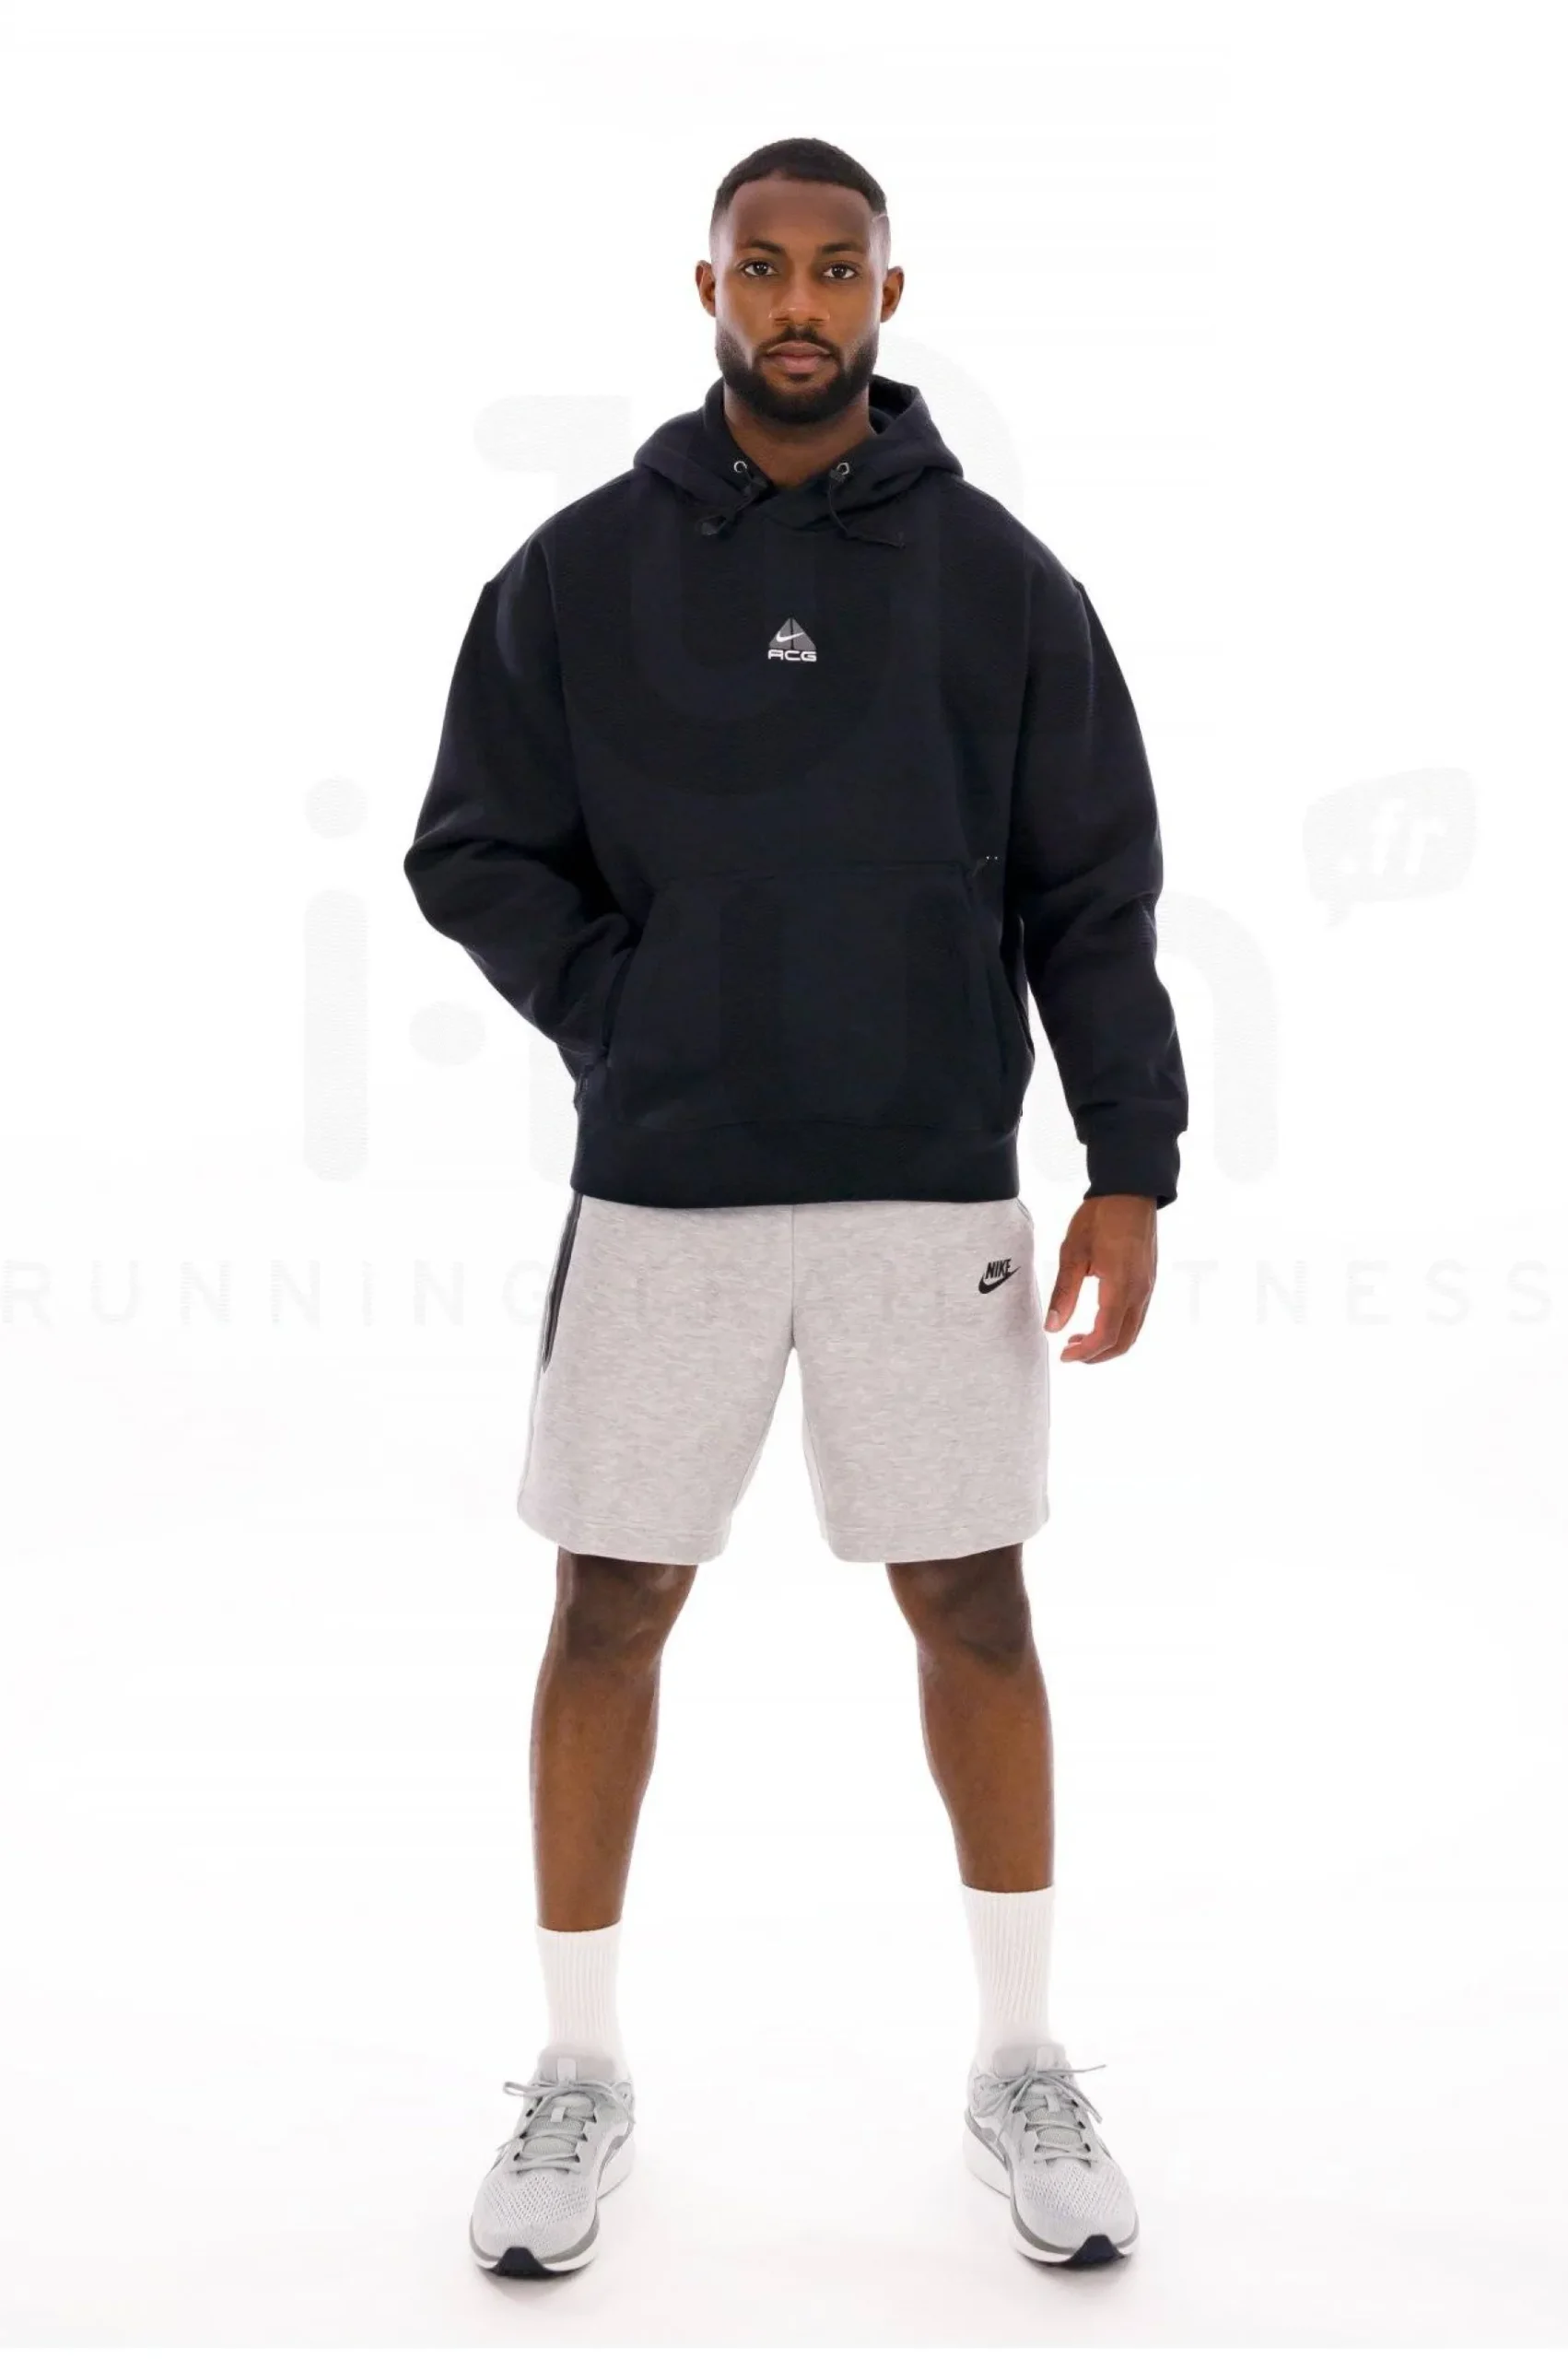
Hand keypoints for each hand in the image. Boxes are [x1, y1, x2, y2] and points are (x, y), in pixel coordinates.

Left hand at [1044, 1194, 1157, 1362]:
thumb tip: (1052, 1327)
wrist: (1130, 1191)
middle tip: (1070, 1353)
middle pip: (1123, 1341)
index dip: (1085, 1352)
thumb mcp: (1073, 1253)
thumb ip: (1064, 1293)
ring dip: (1108, 1343)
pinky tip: (1097, 1319)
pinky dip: (1118, 1328)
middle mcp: (1140, 1292)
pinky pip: (1137, 1316)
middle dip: (1097, 1355)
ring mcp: (1148, 1287)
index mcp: (1120, 1287)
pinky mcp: (1149, 1280)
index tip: (1064, 1355)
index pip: (1105, 1335)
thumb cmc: (1100, 1217)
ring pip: (1133, 1331)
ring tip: (1079, 1338)